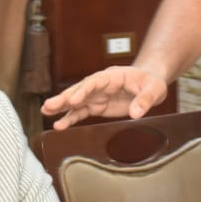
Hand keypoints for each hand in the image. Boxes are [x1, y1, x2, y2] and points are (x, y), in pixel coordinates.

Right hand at [39, 66, 167, 128]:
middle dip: (65, 98)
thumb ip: (146, 99)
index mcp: (113, 76)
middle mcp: (101, 85)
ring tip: (46, 113)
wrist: (150, 85)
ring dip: (62, 107)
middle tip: (48, 106)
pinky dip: (70, 118)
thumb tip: (136, 113)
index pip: (94, 82)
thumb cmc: (152, 82)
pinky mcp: (98, 106)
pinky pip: (81, 112)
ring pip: (76, 101)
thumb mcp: (155, 88)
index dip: (83, 91)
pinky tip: (59, 125)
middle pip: (80, 90)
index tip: (73, 100)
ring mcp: (98, 96)